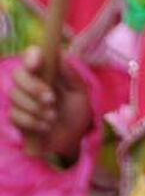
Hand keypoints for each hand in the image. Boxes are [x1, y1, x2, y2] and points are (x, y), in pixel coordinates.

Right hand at [10, 47, 91, 162]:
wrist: (72, 140)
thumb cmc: (76, 113)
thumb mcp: (80, 94)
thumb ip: (71, 76)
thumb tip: (61, 55)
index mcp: (47, 73)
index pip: (31, 55)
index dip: (30, 56)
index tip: (36, 65)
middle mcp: (30, 83)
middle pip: (18, 74)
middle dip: (33, 87)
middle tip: (51, 100)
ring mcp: (21, 100)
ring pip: (14, 95)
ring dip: (35, 108)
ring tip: (53, 117)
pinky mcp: (16, 117)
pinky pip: (15, 115)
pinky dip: (32, 122)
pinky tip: (46, 127)